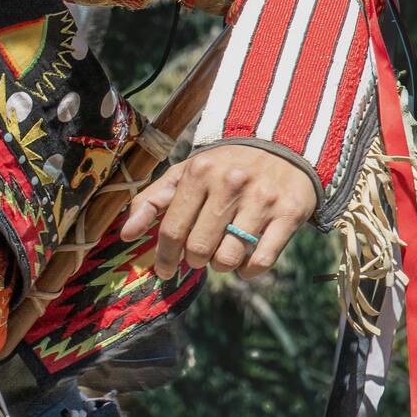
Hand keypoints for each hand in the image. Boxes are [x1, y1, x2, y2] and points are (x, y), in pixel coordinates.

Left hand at [122, 143, 317, 280]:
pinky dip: (247, 271)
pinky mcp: (290, 214)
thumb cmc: (223, 167)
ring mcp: (262, 199)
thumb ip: (152, 201)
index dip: (164, 257)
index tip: (164, 269)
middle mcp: (231, 183)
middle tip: (198, 255)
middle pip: (198, 248)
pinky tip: (243, 263)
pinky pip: (261, 261)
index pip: (172, 229)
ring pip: (228, 258)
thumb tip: (126, 234)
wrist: (282, 145)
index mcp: (200, 172)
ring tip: (221, 254)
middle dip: (193, 260)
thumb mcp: (186, 174)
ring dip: (219, 265)